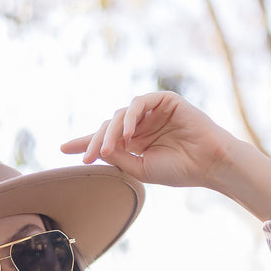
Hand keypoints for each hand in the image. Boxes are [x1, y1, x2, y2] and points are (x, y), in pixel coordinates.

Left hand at [60, 91, 233, 187]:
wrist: (208, 164)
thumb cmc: (179, 170)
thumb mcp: (140, 168)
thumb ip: (118, 157)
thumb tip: (94, 149)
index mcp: (135, 143)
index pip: (105, 140)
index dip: (84, 143)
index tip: (62, 149)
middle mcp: (141, 126)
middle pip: (108, 127)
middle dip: (94, 142)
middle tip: (87, 158)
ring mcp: (152, 112)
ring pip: (120, 115)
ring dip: (110, 133)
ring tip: (106, 151)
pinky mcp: (164, 100)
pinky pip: (139, 103)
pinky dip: (130, 117)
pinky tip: (127, 134)